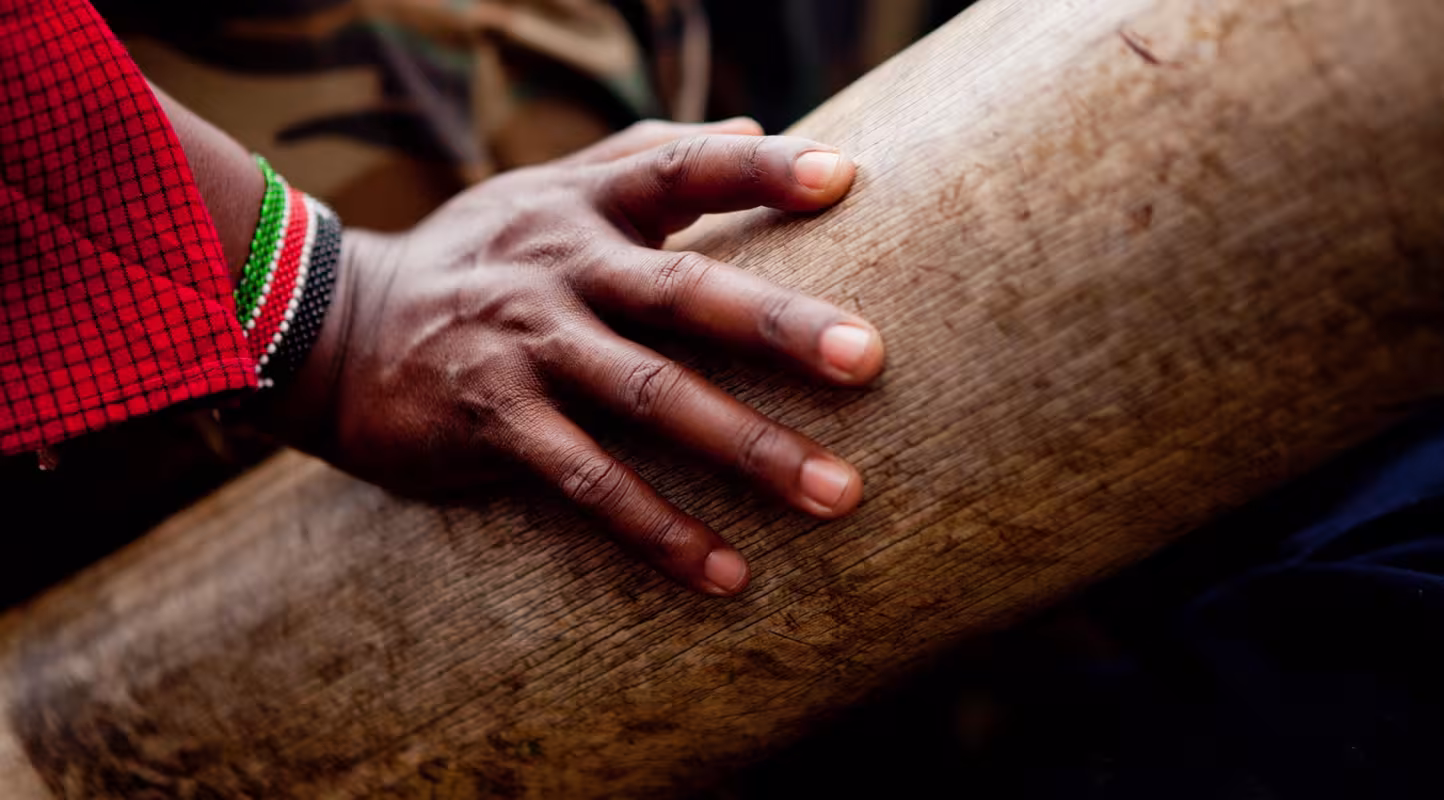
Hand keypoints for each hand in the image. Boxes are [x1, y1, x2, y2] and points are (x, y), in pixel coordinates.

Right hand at [274, 119, 885, 595]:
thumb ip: (648, 154)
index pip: (681, 166)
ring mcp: (527, 346)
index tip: (844, 176)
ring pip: (652, 398)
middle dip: (782, 328)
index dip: (760, 166)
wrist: (335, 327)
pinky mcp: (494, 421)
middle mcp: (562, 268)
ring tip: (836, 493)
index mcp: (584, 204)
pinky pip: (590, 482)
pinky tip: (726, 574)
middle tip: (870, 360)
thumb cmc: (476, 254)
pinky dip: (660, 530)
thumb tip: (755, 122)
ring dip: (748, 449)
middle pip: (685, 293)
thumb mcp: (550, 187)